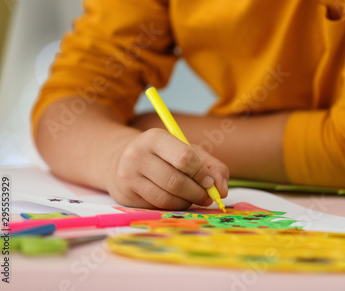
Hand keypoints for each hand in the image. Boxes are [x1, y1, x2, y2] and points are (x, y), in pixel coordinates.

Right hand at [107, 128, 228, 209]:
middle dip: (197, 193)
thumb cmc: (164, 156)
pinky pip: (158, 206)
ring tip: (193, 198)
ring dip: (187, 202)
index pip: (184, 158)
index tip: (209, 182)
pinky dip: (174, 206)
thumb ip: (212, 166)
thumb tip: (222, 190)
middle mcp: (137, 155)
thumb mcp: (188, 151)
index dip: (201, 173)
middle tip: (207, 197)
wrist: (122, 161)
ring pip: (167, 198)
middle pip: (176, 181)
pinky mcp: (126, 195)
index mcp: (155, 138)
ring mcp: (129, 176)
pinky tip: (177, 200)